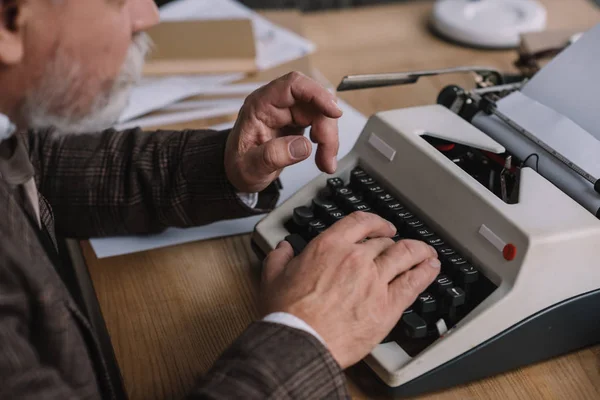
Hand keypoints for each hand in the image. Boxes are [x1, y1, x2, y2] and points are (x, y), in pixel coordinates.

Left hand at [225, 72, 342, 192]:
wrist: (237, 172)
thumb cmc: (238, 165)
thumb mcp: (249, 167)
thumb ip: (273, 156)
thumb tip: (303, 146)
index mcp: (260, 105)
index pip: (293, 85)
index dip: (317, 94)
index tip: (334, 112)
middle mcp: (275, 104)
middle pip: (313, 102)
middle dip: (326, 129)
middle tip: (327, 156)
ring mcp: (287, 112)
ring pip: (321, 114)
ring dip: (329, 138)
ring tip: (325, 162)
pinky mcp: (296, 122)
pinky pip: (320, 124)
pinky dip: (326, 141)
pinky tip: (321, 156)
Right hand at [261, 212, 440, 368]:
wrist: (302, 341)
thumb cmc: (288, 313)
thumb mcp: (273, 277)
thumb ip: (279, 258)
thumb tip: (283, 249)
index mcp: (330, 247)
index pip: (360, 222)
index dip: (375, 221)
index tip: (380, 226)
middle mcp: (356, 258)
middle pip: (384, 241)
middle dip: (392, 241)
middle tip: (397, 244)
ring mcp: (375, 280)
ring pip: (405, 255)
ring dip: (418, 250)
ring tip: (426, 251)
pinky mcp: (388, 305)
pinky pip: (414, 282)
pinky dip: (426, 272)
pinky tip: (431, 269)